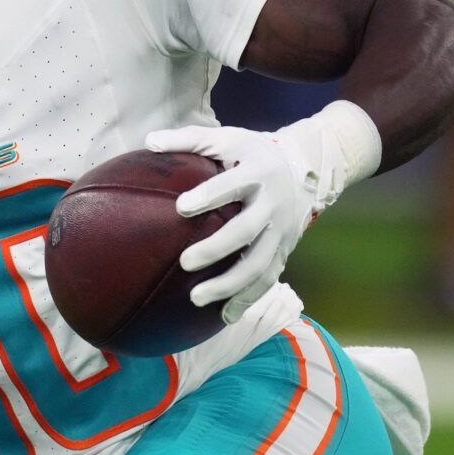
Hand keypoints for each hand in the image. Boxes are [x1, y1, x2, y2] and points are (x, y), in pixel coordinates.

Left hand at [146, 103, 379, 323]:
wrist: (304, 169)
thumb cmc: (251, 153)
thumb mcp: (227, 138)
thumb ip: (189, 139)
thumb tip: (149, 142)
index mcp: (257, 172)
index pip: (232, 185)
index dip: (209, 195)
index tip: (181, 207)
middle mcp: (272, 204)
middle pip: (246, 231)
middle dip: (217, 248)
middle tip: (185, 262)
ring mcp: (280, 231)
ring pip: (259, 264)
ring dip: (230, 284)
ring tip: (195, 298)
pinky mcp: (283, 251)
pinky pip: (267, 279)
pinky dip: (248, 299)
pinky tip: (224, 316)